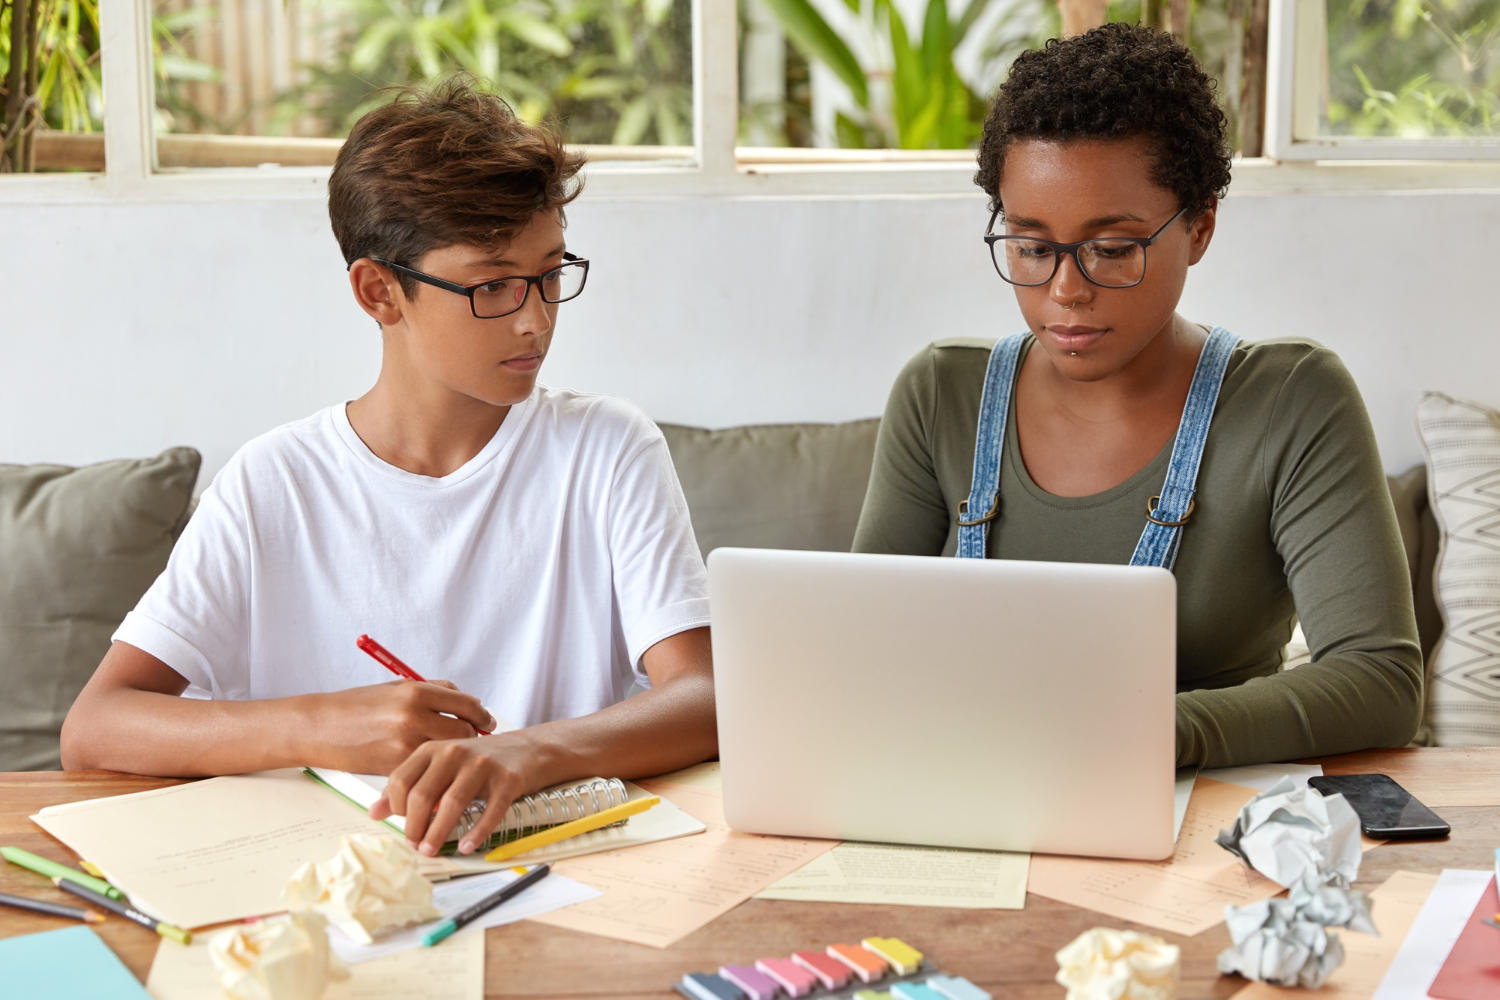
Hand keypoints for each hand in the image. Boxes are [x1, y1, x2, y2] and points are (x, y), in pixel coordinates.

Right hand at [306, 681, 496, 774]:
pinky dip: (430, 770)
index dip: (481, 715)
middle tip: (468, 741)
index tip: (485, 721)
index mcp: (416, 691)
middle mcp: (414, 715)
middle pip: (463, 730)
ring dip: (451, 756)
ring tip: (448, 756)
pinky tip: (427, 768)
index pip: (467, 703)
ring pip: (447, 753)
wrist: (319, 726)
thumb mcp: (396, 687)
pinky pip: (426, 769)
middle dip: (469, 737)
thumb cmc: (357, 706)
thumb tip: (466, 702)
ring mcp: (405, 742)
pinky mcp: (394, 766)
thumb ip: (432, 691)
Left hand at [369, 731, 539, 855]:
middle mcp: (455, 752)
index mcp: (433, 749)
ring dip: (438, 833)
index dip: (396, 808)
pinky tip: (467, 846)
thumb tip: (374, 813)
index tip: (403, 824)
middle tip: (415, 845)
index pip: (401, 780)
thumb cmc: (478, 762)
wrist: (527, 750)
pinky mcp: (507, 779)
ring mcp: (482, 764)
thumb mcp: (440, 767)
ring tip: (430, 850)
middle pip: (422, 794)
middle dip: (414, 827)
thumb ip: (408, 786)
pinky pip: (489, 811)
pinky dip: (476, 832)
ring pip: (452, 803)